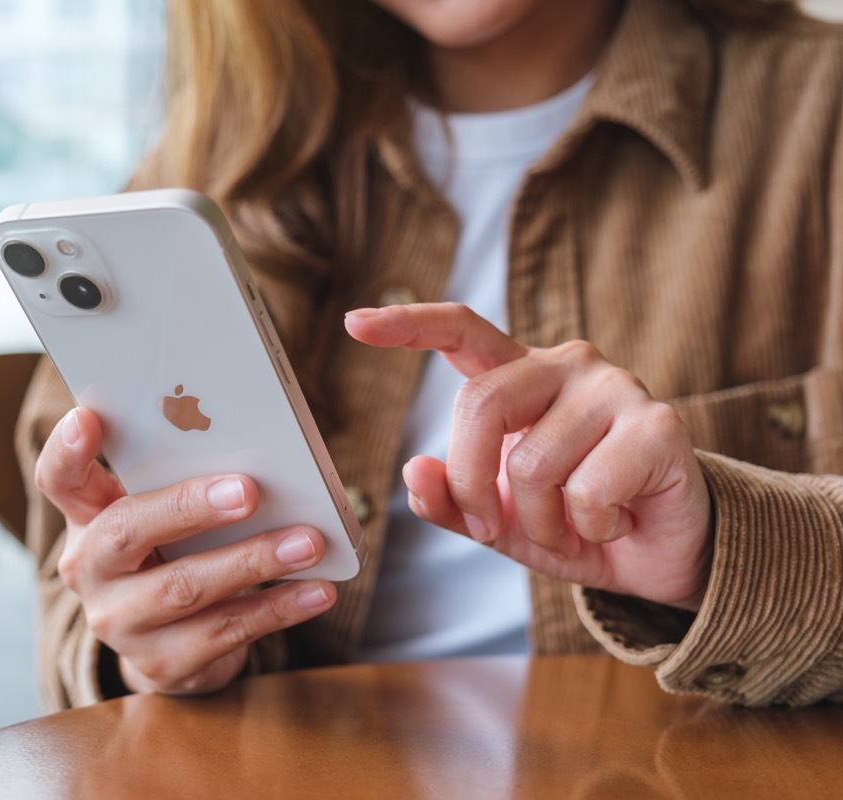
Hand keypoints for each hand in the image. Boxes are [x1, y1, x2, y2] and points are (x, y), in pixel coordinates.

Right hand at [35, 407, 337, 695]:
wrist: (172, 643)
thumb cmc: (175, 552)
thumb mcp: (165, 514)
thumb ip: (183, 481)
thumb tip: (258, 458)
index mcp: (87, 517)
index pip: (59, 478)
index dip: (67, 450)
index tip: (88, 418)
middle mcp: (90, 570)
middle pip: (127, 529)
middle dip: (189, 507)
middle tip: (248, 489)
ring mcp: (119, 622)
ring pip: (185, 588)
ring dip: (253, 561)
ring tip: (308, 541)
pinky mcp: (160, 664)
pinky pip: (224, 632)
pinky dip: (277, 608)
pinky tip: (315, 590)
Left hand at [344, 303, 712, 610]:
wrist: (659, 556)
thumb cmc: (574, 524)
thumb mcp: (498, 520)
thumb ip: (451, 499)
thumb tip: (415, 471)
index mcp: (520, 378)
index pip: (461, 331)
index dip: (408, 325)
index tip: (354, 323)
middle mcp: (567, 366)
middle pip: (480, 405)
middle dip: (470, 483)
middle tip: (490, 528)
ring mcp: (615, 388)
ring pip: (532, 463)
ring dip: (540, 522)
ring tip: (570, 528)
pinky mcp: (659, 424)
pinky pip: (589, 490)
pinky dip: (589, 527)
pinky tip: (615, 521)